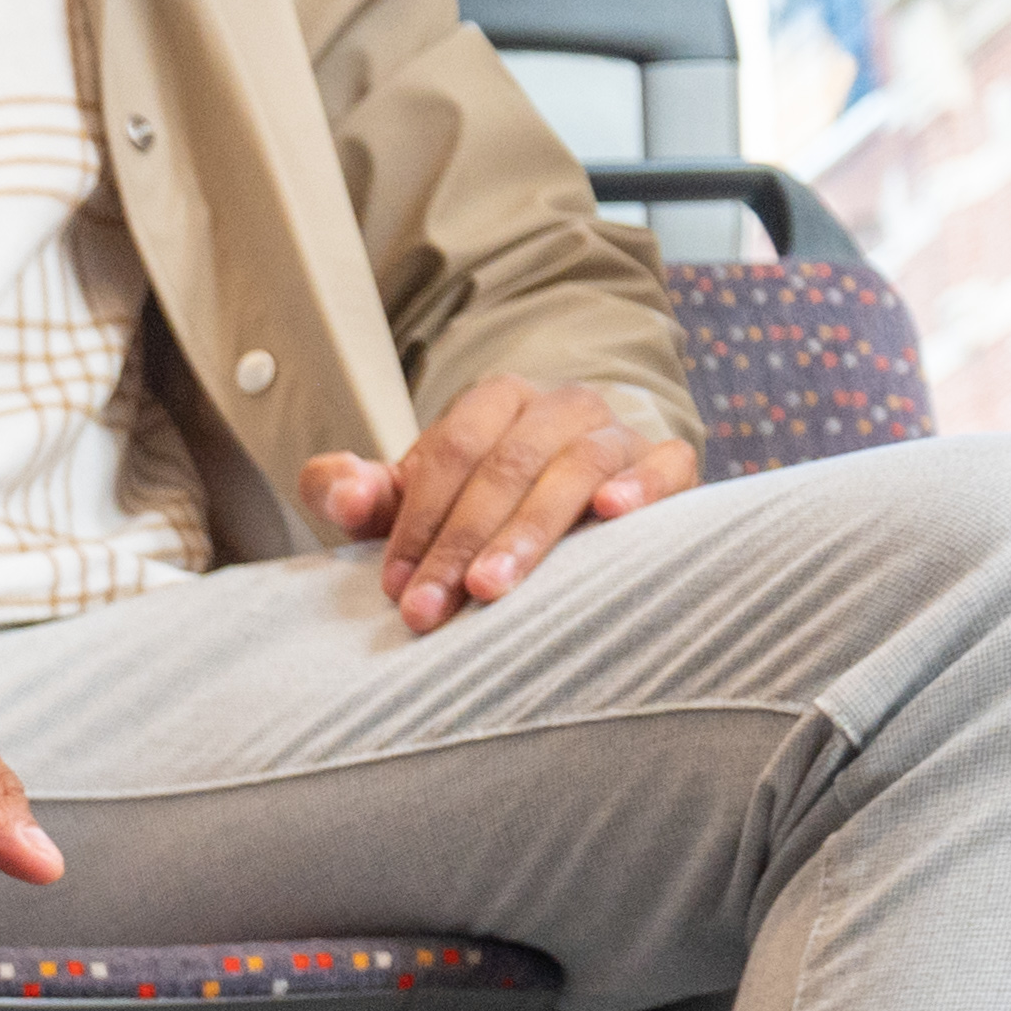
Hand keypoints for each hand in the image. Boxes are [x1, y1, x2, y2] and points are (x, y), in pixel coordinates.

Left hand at [297, 375, 698, 633]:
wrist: (567, 498)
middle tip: (430, 608)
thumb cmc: (473, 507)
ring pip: (576, 467)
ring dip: (530, 530)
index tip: (395, 587)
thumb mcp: (410, 501)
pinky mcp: (668, 463)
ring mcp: (618, 432)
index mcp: (496, 402)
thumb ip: (359, 493)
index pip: (451, 452)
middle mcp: (559, 407)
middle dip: (461, 542)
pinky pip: (666, 465)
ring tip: (492, 586)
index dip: (417, 520)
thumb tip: (343, 491)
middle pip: (507, 465)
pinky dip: (643, 486)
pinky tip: (614, 514)